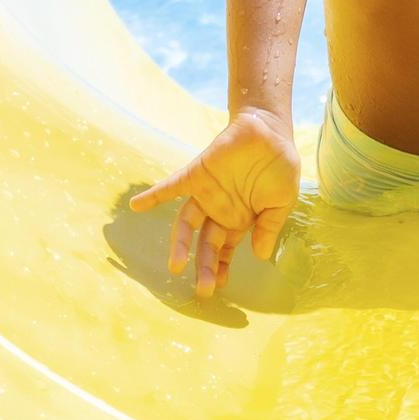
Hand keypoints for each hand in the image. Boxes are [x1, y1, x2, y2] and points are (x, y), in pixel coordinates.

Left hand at [130, 108, 300, 297]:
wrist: (269, 130)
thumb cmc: (279, 166)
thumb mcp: (281, 202)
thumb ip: (269, 227)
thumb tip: (260, 256)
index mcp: (239, 220)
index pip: (224, 250)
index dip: (219, 268)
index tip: (218, 286)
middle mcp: (218, 211)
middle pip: (206, 244)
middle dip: (205, 267)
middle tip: (204, 289)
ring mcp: (205, 194)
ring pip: (187, 224)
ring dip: (181, 244)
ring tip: (176, 265)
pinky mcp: (196, 175)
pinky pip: (171, 187)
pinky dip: (154, 196)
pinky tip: (136, 206)